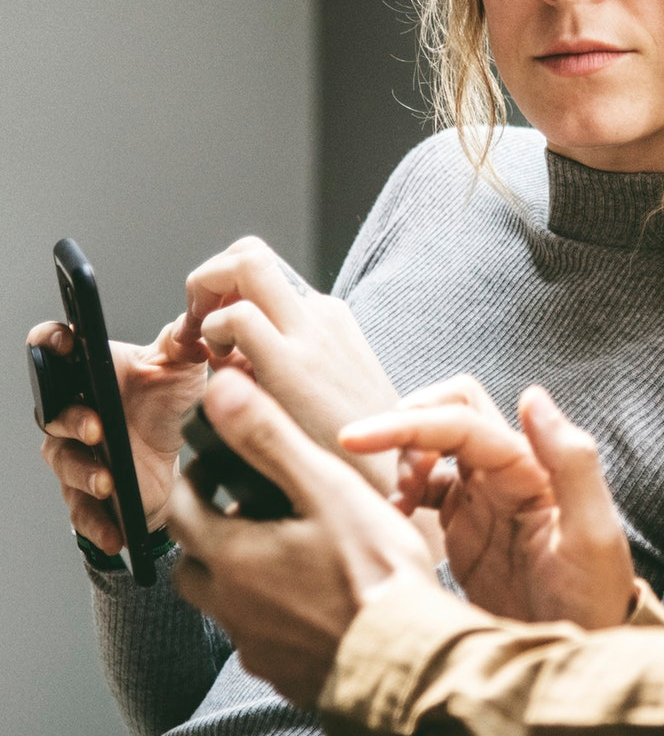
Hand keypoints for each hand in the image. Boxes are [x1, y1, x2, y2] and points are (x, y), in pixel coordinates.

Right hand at [33, 314, 208, 548]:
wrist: (179, 462)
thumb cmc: (170, 406)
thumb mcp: (183, 369)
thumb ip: (184, 343)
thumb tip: (193, 325)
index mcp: (93, 374)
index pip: (55, 350)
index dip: (50, 342)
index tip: (63, 342)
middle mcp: (77, 411)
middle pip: (52, 410)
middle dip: (71, 418)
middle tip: (98, 427)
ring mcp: (79, 454)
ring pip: (64, 462)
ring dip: (83, 472)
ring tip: (108, 481)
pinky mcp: (88, 494)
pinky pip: (81, 512)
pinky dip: (97, 523)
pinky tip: (115, 531)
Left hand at [168, 368, 439, 708]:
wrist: (406, 656)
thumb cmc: (373, 572)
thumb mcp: (325, 488)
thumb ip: (269, 439)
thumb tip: (222, 389)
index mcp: (233, 557)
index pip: (181, 513)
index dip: (192, 482)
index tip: (210, 465)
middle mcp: (232, 606)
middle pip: (192, 564)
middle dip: (206, 531)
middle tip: (238, 507)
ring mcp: (258, 643)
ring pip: (225, 604)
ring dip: (237, 576)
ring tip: (279, 550)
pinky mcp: (287, 671)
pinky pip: (260, 637)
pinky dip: (270, 613)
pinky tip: (309, 598)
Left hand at [184, 236, 400, 486]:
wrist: (396, 483)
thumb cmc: (360, 454)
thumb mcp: (336, 396)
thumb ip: (296, 369)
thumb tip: (244, 364)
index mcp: (331, 323)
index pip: (264, 277)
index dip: (225, 295)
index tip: (212, 337)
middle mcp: (322, 316)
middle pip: (251, 253)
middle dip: (208, 278)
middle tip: (197, 324)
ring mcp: (310, 334)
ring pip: (243, 263)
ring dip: (204, 295)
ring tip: (203, 346)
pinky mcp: (294, 364)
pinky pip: (235, 316)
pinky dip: (210, 332)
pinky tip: (218, 370)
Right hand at [340, 374, 636, 628]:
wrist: (572, 663)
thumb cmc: (592, 600)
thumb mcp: (593, 536)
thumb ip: (571, 463)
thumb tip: (532, 395)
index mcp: (531, 466)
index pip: (461, 421)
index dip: (407, 423)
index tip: (357, 438)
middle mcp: (508, 471)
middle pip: (451, 411)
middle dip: (407, 426)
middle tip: (395, 483)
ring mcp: (485, 497)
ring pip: (435, 444)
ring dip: (404, 456)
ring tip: (396, 505)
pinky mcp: (467, 527)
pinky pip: (428, 487)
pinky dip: (403, 489)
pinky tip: (393, 520)